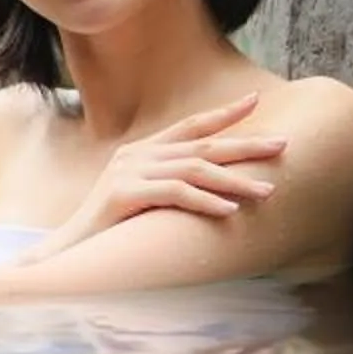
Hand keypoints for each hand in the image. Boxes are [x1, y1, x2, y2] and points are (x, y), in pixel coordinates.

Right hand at [49, 92, 285, 244]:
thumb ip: (171, 186)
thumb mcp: (143, 199)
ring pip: (194, 170)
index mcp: (141, 151)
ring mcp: (128, 171)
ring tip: (267, 191)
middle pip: (201, 145)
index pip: (189, 126)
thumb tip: (215, 189)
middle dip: (245, 144)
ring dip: (235, 182)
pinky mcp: (123, 194)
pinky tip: (229, 212)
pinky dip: (205, 202)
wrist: (69, 252)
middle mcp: (136, 154)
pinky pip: (175, 194)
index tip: (255, 101)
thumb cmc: (111, 231)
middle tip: (282, 145)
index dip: (223, 113)